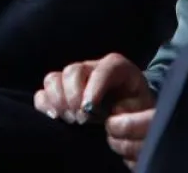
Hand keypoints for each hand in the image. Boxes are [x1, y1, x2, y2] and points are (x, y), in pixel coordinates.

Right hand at [34, 53, 155, 168]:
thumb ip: (134, 113)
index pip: (104, 68)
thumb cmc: (138, 111)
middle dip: (73, 96)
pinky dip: (45, 105)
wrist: (132, 116)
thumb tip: (112, 119)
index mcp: (117, 67)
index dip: (95, 87)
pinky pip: (42, 93)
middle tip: (81, 120)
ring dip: (57, 100)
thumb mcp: (144, 110)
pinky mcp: (60, 93)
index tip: (90, 111)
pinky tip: (55, 118)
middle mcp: (92, 68)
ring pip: (54, 78)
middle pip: (73, 70)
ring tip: (69, 120)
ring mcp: (73, 79)